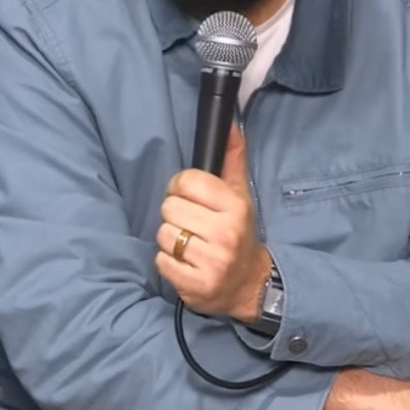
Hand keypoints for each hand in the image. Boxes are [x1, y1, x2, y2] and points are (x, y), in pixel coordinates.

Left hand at [154, 123, 270, 321]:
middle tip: (192, 224)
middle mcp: (225, 234)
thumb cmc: (237, 232)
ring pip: (163, 234)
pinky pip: (161, 261)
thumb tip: (229, 124)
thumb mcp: (240, 194)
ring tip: (190, 244)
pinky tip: (186, 262)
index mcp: (235, 207)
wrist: (249, 284)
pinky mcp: (195, 286)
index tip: (190, 197)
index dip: (181, 187)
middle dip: (176, 214)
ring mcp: (211, 263)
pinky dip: (168, 261)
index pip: (186, 181)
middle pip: (170, 208)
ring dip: (171, 239)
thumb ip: (231, 159)